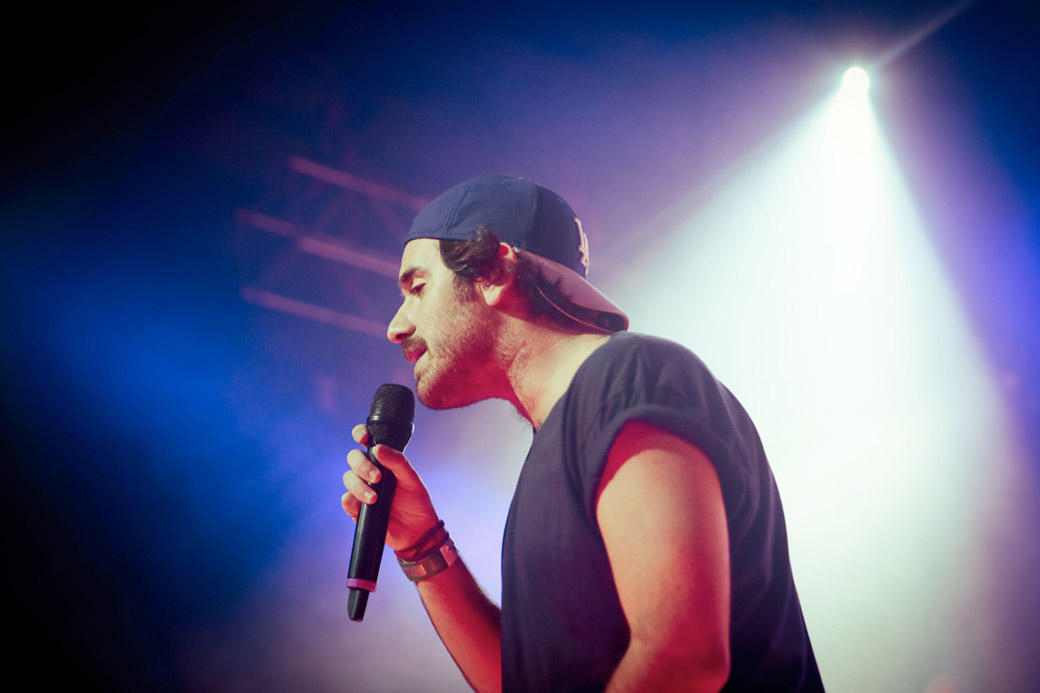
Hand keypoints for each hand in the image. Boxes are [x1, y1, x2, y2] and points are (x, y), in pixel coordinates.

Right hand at [341, 424, 439, 550]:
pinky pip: (346, 500)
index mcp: (383, 460)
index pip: (366, 441)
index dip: (360, 434)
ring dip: (359, 487)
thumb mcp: (412, 479)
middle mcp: (370, 471)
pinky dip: (352, 501)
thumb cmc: (416, 501)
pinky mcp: (357, 508)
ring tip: (375, 498)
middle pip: (353, 458)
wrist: (416, 531)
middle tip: (377, 477)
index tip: (362, 437)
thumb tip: (379, 448)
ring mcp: (362, 489)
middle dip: (362, 466)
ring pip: (348, 478)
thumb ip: (398, 462)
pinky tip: (365, 506)